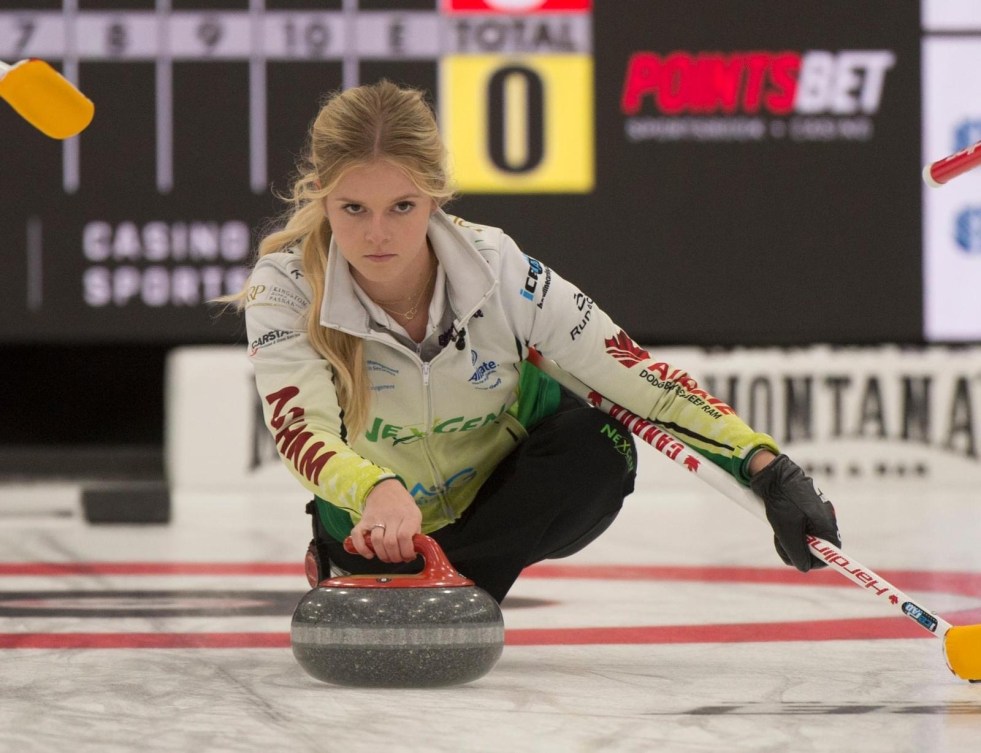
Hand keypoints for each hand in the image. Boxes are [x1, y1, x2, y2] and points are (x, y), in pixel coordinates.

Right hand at [350, 479, 422, 562]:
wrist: (386, 490)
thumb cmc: (403, 507)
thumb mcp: (416, 516)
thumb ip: (415, 534)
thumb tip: (412, 553)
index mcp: (408, 515)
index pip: (404, 537)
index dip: (406, 552)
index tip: (409, 556)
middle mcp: (391, 516)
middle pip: (390, 542)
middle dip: (395, 557)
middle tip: (398, 559)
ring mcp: (376, 517)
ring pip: (376, 541)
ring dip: (382, 555)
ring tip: (387, 557)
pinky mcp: (363, 520)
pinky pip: (358, 535)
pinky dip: (362, 549)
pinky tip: (369, 555)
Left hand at [748, 453, 840, 571]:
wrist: (773, 476)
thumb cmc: (783, 500)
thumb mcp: (787, 530)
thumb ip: (798, 552)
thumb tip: (804, 567)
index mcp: (826, 525)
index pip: (831, 554)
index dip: (815, 561)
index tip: (800, 561)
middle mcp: (825, 521)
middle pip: (816, 549)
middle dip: (798, 550)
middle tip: (781, 543)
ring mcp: (815, 516)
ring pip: (804, 541)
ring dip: (790, 541)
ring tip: (777, 532)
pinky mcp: (804, 513)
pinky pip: (798, 530)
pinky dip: (788, 532)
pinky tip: (778, 525)